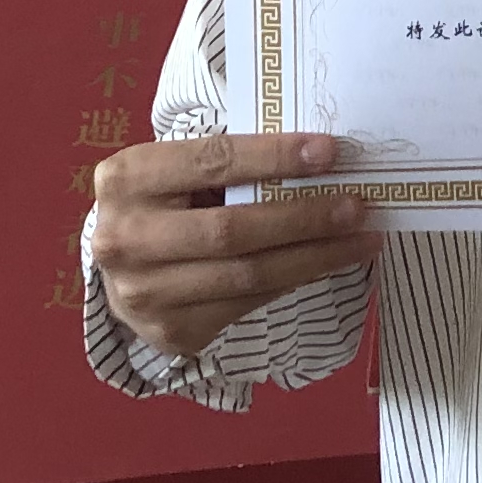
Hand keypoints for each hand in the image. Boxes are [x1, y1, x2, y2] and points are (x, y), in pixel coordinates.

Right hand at [87, 131, 378, 359]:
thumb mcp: (175, 169)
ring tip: (361, 239)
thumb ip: (228, 161)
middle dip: (304, 218)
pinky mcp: (172, 331)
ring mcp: (145, 293)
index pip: (212, 161)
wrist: (119, 268)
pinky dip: (295, 281)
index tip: (329, 152)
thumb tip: (317, 158)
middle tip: (357, 206)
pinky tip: (328, 263)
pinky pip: (249, 304)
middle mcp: (126, 239)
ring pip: (248, 275)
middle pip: (233, 230)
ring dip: (315, 257)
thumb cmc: (162, 203)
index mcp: (127, 178)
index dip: (274, 157)